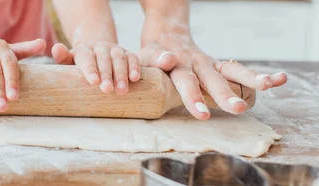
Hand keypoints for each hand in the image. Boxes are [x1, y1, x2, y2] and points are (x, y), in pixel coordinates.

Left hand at [51, 42, 139, 94]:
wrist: (95, 49)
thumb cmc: (80, 63)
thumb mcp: (69, 60)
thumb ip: (63, 57)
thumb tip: (56, 48)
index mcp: (84, 50)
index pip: (87, 58)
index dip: (90, 70)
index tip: (94, 82)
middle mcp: (100, 48)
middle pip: (104, 59)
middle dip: (107, 75)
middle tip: (107, 90)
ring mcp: (115, 49)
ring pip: (119, 59)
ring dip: (121, 74)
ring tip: (122, 90)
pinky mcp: (128, 53)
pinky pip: (133, 58)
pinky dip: (135, 67)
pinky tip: (135, 78)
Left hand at [139, 18, 287, 119]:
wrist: (166, 34)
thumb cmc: (152, 53)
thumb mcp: (146, 56)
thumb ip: (156, 60)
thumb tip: (169, 59)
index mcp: (178, 64)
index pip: (186, 81)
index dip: (193, 97)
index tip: (202, 114)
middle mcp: (197, 64)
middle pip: (212, 81)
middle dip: (225, 95)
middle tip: (238, 109)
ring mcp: (211, 65)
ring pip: (232, 72)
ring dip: (250, 79)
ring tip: (268, 86)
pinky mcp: (220, 67)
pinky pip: (241, 71)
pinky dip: (260, 75)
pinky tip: (280, 80)